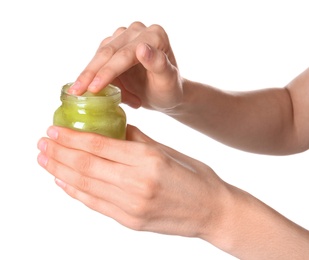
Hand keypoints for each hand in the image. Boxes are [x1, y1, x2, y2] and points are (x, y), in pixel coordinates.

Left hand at [37, 125, 227, 237]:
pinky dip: (76, 192)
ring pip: (86, 186)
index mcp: (149, 159)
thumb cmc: (195, 176)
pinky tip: (63, 181)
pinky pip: (96, 205)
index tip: (54, 130)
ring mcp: (133, 206)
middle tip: (42, 143)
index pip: (100, 146)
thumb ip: (137, 140)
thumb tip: (112, 130)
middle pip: (87, 166)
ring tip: (45, 160)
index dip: (73, 137)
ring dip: (61, 171)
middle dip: (60, 153)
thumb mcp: (168, 150)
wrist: (212, 210)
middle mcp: (137, 183)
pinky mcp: (131, 221)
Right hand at [69, 22, 183, 111]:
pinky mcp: (115, 46)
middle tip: (75, 93)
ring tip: (92, 98)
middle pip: (108, 52)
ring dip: (92, 77)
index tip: (93, 89)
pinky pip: (99, 60)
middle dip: (90, 74)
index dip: (107, 72)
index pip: (125, 54)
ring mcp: (125, 37)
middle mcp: (138, 32)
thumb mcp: (168, 81)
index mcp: (155, 36)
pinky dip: (96, 77)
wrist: (165, 94)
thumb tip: (141, 48)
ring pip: (100, 55)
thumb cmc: (169, 90)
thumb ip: (158, 64)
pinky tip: (96, 90)